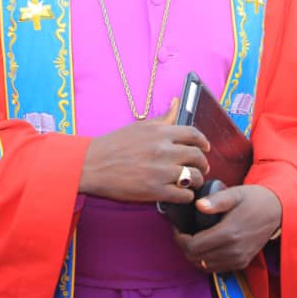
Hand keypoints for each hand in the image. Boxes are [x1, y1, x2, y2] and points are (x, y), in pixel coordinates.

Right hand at [79, 98, 209, 203]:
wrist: (91, 165)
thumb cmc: (113, 145)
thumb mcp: (139, 127)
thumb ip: (163, 118)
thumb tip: (176, 102)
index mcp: (160, 132)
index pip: (194, 134)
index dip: (203, 143)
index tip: (205, 148)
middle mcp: (163, 150)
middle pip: (197, 157)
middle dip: (202, 164)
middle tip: (200, 168)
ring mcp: (160, 171)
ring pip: (194, 177)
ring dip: (196, 180)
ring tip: (190, 182)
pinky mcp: (155, 191)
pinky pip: (183, 195)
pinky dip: (186, 195)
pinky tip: (180, 193)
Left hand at [173, 185, 281, 272]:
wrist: (276, 211)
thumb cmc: (254, 199)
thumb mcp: (235, 193)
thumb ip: (216, 200)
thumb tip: (198, 205)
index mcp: (229, 234)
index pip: (193, 246)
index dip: (180, 238)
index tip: (178, 227)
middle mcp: (233, 251)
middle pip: (196, 258)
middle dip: (184, 246)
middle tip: (182, 232)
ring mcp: (238, 259)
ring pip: (204, 266)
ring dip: (194, 255)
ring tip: (192, 238)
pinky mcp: (242, 262)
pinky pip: (216, 268)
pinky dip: (206, 260)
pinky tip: (205, 246)